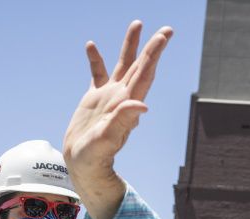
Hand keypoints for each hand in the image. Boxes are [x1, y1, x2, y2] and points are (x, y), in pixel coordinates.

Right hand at [63, 20, 172, 218]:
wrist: (83, 163)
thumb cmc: (96, 156)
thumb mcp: (108, 138)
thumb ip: (123, 121)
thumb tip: (142, 105)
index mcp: (128, 103)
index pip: (145, 73)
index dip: (154, 54)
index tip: (164, 36)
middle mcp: (122, 96)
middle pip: (140, 65)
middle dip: (152, 47)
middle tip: (166, 29)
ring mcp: (109, 96)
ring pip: (122, 65)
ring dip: (130, 45)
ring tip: (137, 24)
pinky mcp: (94, 99)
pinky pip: (97, 74)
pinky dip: (95, 60)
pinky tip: (91, 45)